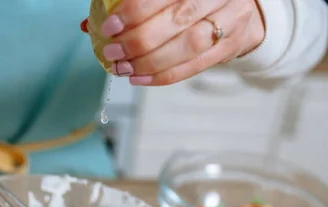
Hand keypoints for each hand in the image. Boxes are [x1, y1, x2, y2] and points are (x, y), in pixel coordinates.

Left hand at [83, 0, 264, 85]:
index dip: (135, 10)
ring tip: (124, 69)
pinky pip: (195, 65)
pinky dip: (164, 75)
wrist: (239, 7)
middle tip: (113, 53)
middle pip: (178, 19)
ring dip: (150, 62)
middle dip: (139, 40)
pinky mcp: (231, 45)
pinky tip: (140, 78)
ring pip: (188, 45)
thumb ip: (133, 6)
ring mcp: (230, 19)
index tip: (109, 26)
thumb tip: (88, 24)